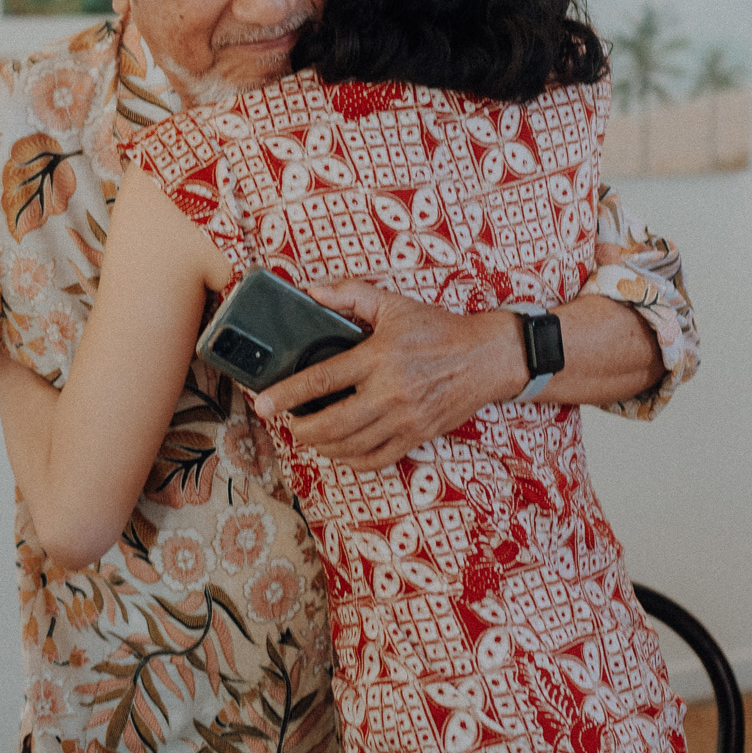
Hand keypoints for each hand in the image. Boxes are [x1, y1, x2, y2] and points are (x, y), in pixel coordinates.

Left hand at [251, 278, 522, 469]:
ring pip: (352, 447)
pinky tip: (340, 451)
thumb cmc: (439, 330)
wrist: (487, 357)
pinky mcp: (418, 436)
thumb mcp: (395, 304)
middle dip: (301, 429)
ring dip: (322, 446)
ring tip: (309, 436)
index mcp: (380, 357)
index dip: (288, 394)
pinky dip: (352, 460)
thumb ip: (351, 295)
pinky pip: (377, 459)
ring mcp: (405, 419)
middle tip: (287, 424)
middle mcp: (390, 392)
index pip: (323, 380)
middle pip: (332, 424)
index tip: (264, 403)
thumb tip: (313, 292)